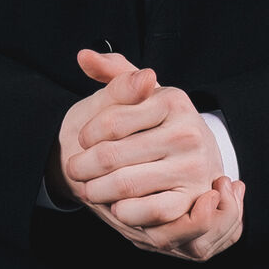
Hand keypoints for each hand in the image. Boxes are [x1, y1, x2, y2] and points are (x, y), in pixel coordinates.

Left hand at [54, 49, 245, 261]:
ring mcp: (193, 168)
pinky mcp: (193, 199)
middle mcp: (187, 132)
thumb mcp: (139, 93)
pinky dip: (126, 212)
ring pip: (126, 185)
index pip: (111, 121)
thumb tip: (84, 57)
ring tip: (89, 188)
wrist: (194, 155)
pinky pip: (150, 212)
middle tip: (74, 169)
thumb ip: (112, 73)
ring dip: (98, 190)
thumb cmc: (155, 122)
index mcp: (172, 100)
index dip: (87, 134)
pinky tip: (116, 206)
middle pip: (112, 156)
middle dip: (84, 166)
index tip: (81, 140)